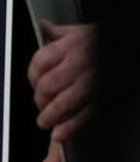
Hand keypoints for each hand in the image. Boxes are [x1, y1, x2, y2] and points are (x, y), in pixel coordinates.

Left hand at [28, 21, 95, 140]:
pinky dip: (69, 127)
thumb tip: (43, 27)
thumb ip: (59, 32)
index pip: (40, 63)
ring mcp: (90, 84)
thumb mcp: (81, 31)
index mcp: (69, 47)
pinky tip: (59, 134)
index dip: (32, 75)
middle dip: (39, 98)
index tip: (32, 82)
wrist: (132, 47)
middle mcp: (78, 66)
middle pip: (47, 86)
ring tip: (44, 121)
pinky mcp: (102, 99)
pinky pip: (84, 115)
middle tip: (39, 103)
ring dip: (49, 116)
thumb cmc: (106, 42)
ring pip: (62, 103)